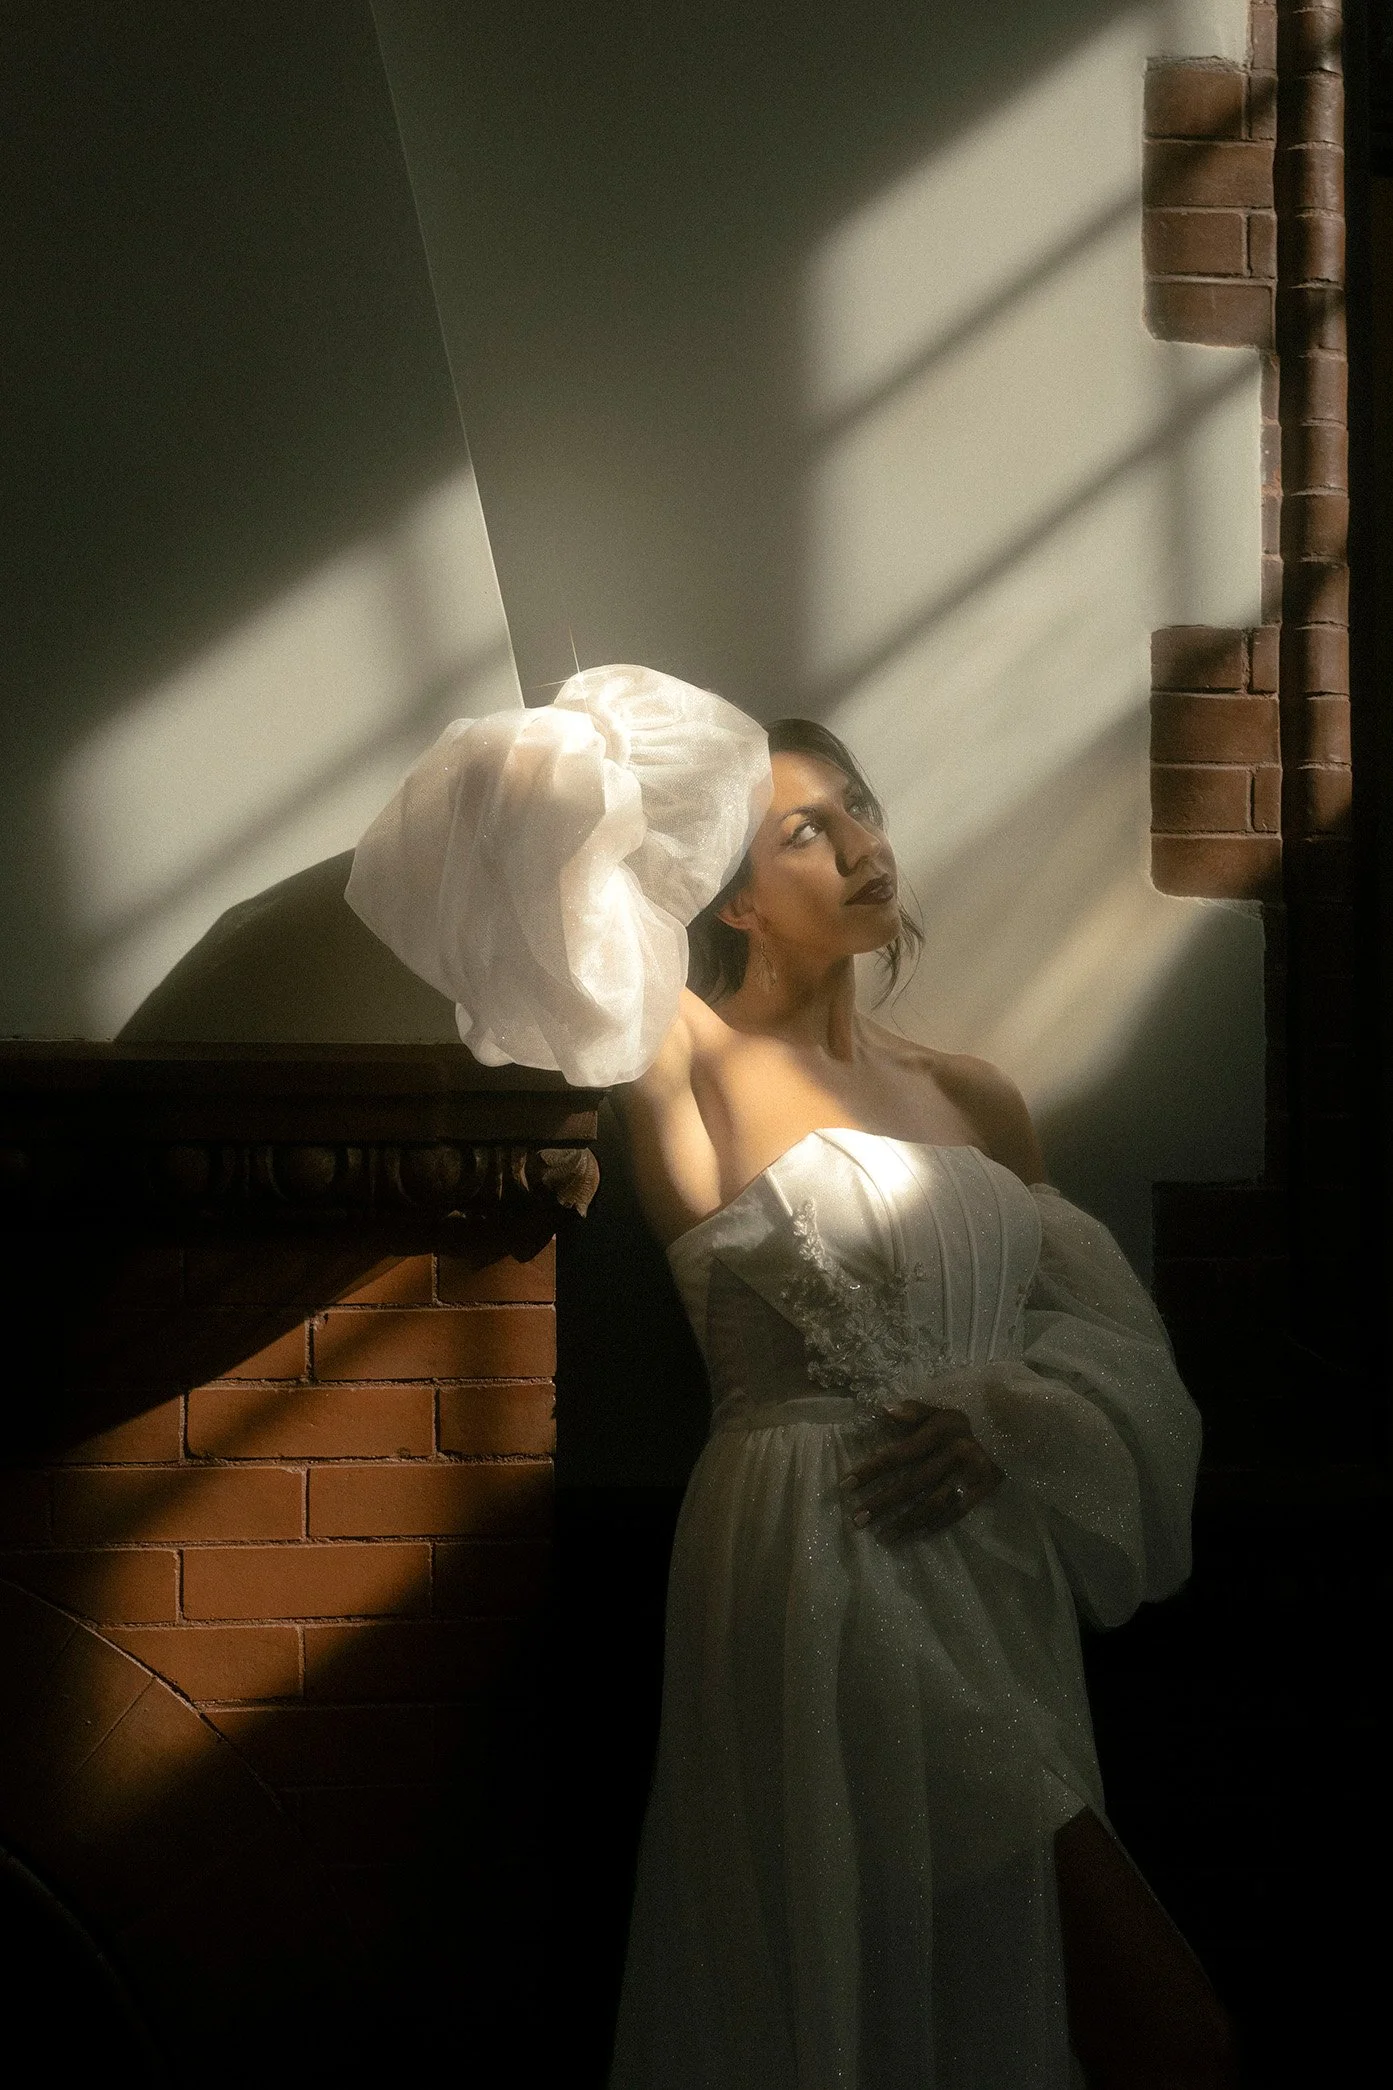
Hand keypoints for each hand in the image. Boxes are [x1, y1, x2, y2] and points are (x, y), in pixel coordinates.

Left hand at [839, 1397, 1002, 1541]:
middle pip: (913, 1484)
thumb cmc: (962, 1424)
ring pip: (932, 1504)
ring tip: (882, 1535)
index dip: (872, 1470)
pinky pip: (954, 1513)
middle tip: (857, 1520)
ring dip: (905, 1522)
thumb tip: (884, 1411)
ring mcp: (970, 1474)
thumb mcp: (940, 1410)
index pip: (899, 1454)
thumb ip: (913, 1411)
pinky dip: (933, 1525)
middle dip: (883, 1503)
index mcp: (941, 1430)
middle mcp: (955, 1453)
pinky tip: (914, 1534)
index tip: (846, 1485)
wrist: (1008, 1432)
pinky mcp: (983, 1490)